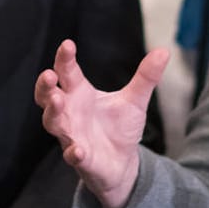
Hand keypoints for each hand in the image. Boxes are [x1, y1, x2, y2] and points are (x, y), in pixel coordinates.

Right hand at [35, 40, 166, 207]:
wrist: (122, 162)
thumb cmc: (120, 127)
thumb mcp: (135, 100)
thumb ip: (145, 77)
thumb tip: (163, 51)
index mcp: (79, 93)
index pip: (67, 72)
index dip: (64, 59)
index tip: (68, 45)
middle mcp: (69, 112)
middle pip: (47, 95)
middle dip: (45, 85)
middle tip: (49, 74)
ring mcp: (71, 135)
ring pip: (52, 122)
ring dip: (52, 112)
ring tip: (56, 100)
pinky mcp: (80, 158)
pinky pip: (71, 155)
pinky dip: (73, 152)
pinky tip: (79, 150)